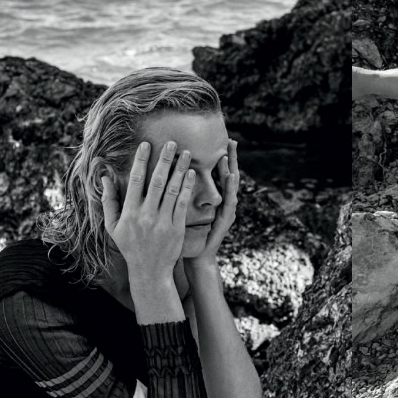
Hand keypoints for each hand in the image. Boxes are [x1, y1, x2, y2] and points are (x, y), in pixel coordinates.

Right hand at [101, 140, 193, 277]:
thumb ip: (108, 201)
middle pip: (156, 181)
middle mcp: (146, 215)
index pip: (136, 181)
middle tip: (171, 143)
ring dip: (179, 170)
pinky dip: (187, 188)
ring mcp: (162, 222)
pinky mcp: (176, 228)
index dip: (141, 161)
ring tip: (186, 154)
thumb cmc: (130, 246)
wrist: (150, 271)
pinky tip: (191, 174)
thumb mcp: (112, 226)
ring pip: (171, 190)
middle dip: (164, 160)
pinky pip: (182, 204)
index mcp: (129, 212)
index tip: (146, 145)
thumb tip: (104, 177)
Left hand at [184, 139, 239, 267]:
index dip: (219, 159)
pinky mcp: (225, 220)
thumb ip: (177, 194)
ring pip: (231, 187)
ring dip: (231, 170)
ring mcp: (226, 211)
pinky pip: (229, 202)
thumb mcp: (181, 212)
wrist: (196, 257)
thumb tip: (165, 176)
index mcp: (212, 199)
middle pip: (229, 176)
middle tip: (232, 141)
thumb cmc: (186, 236)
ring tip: (229, 154)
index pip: (217, 174)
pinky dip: (230, 188)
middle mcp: (222, 203)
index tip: (220, 140)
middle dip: (231, 158)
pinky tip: (230, 176)